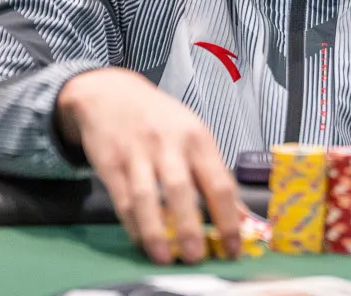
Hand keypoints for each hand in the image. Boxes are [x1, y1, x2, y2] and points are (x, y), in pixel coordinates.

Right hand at [57, 68, 241, 264]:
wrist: (110, 93)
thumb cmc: (159, 118)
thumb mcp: (193, 134)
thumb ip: (214, 173)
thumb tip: (241, 215)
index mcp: (197, 137)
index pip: (219, 182)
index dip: (229, 218)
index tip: (234, 246)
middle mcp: (169, 143)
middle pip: (182, 190)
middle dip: (191, 228)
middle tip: (197, 257)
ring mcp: (137, 152)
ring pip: (147, 197)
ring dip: (157, 232)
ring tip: (166, 257)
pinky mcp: (110, 162)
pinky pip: (123, 199)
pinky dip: (133, 224)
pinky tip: (142, 239)